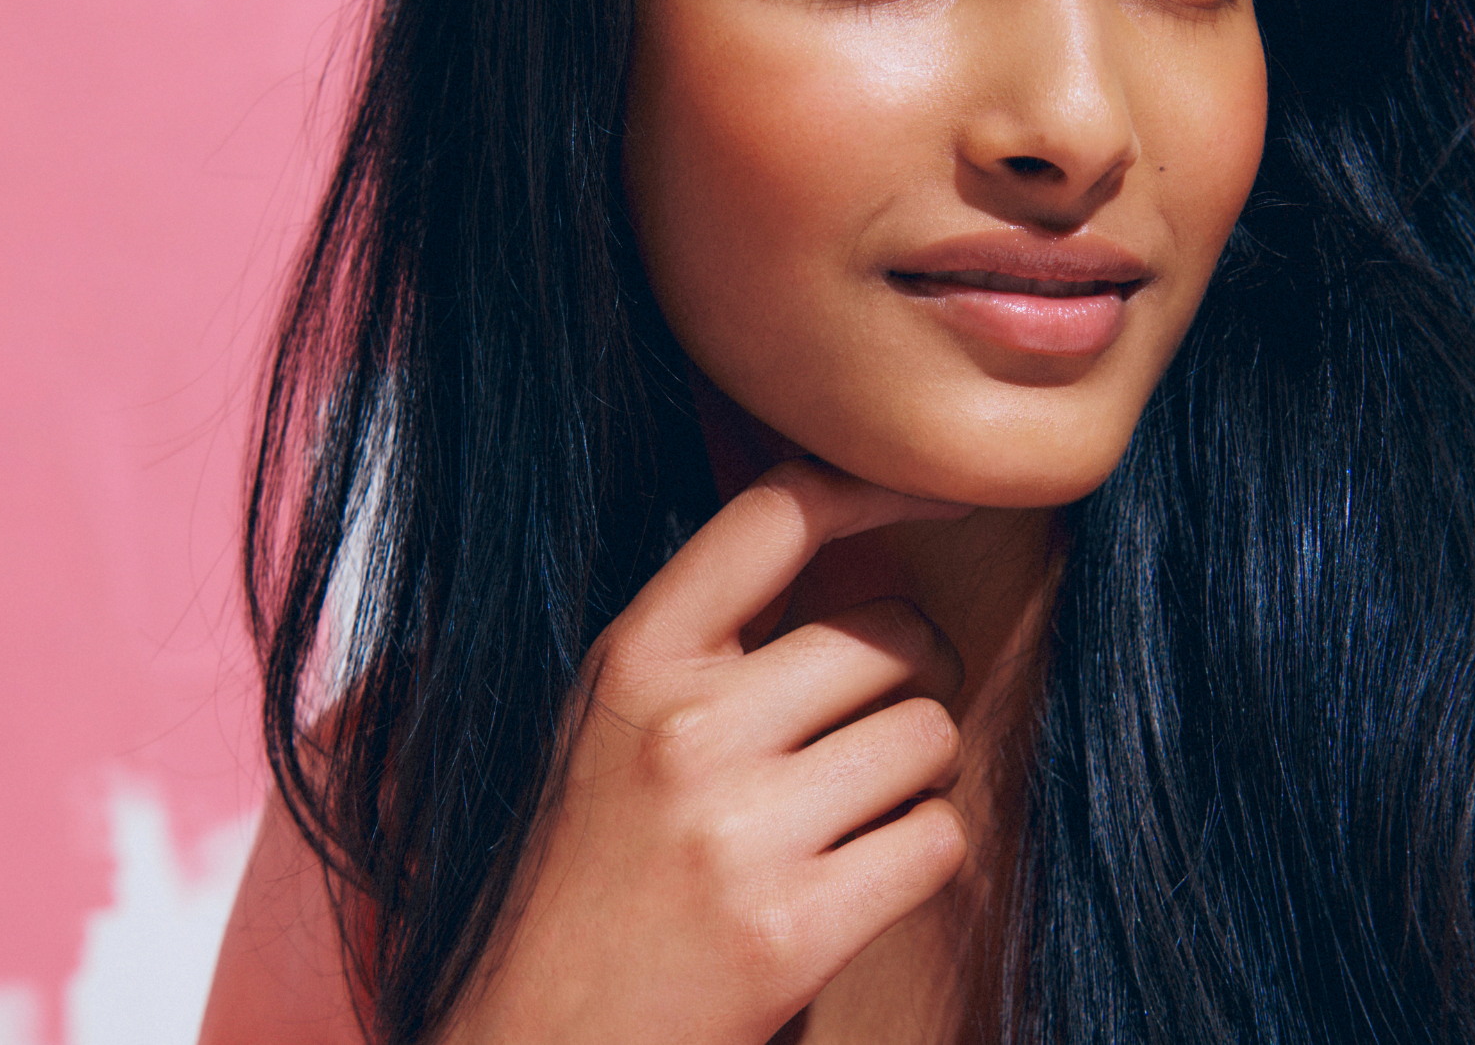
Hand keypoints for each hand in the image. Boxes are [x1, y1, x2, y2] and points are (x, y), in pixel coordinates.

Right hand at [440, 460, 973, 1044]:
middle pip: (893, 635)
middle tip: (880, 724)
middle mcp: (685, 728)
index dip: (876, 484)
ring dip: (922, 774)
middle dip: (917, 675)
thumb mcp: (612, 725)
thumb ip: (709, 644)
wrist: (535, 1041)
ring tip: (860, 811)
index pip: (773, 515)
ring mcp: (739, 828)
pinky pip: (936, 840)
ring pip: (931, 736)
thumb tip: (846, 529)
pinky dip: (922, 856)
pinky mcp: (792, 927)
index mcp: (633, 659)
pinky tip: (863, 878)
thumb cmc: (590, 878)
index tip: (939, 493)